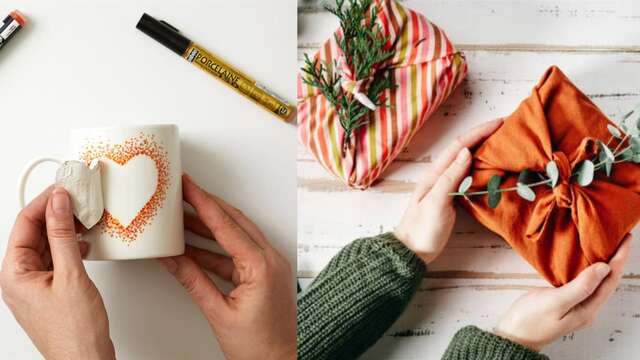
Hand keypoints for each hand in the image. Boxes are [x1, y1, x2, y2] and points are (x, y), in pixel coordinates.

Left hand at [1, 187, 114, 359]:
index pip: (25, 224)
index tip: (64, 188)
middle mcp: (19, 278)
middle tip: (78, 198)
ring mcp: (34, 284)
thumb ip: (63, 235)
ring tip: (84, 218)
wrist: (85, 359)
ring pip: (45, 244)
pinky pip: (55, 258)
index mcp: (14, 273)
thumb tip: (58, 204)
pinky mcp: (50, 290)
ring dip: (64, 229)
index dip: (44, 202)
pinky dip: (70, 246)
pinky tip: (83, 243)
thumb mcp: (71, 274)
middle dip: (55, 213)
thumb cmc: (74, 330)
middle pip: (34, 232)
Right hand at [158, 175, 295, 359]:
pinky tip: (194, 248)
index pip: (226, 225)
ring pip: (236, 235)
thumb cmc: (260, 348)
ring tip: (181, 218)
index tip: (187, 185)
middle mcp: (271, 260)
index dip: (203, 202)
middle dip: (206, 206)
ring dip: (209, 227)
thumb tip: (171, 258)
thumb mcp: (218, 312)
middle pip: (234, 221)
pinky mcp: (265, 275)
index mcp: (261, 266)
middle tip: (183, 192)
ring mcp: (270, 266)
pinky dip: (216, 249)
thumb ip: (192, 281)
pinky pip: (238, 253)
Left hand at [394, 119, 502, 262]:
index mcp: (435, 174)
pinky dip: (482, 167)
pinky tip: (493, 167)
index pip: (459, 146)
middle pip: (464, 149)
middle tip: (508, 128)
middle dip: (484, 135)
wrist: (412, 250)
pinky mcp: (451, 197)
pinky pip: (469, 175)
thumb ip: (449, 178)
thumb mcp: (436, 204)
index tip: (500, 122)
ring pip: (467, 161)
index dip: (479, 132)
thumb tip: (466, 152)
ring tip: (505, 143)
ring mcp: (445, 185)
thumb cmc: (422, 229)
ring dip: (484, 149)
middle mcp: (440, 175)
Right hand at [494, 235, 631, 350]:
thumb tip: (603, 268)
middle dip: (615, 258)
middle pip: (607, 280)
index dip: (619, 258)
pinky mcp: (565, 300)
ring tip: (606, 244)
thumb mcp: (555, 303)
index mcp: (587, 309)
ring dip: (603, 262)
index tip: (625, 239)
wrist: (513, 335)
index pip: (610, 280)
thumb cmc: (530, 320)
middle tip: (619, 236)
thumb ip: (580, 287)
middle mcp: (586, 308)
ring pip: (596, 280)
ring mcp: (577, 305)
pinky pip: (583, 281)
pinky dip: (587, 268)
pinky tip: (584, 260)